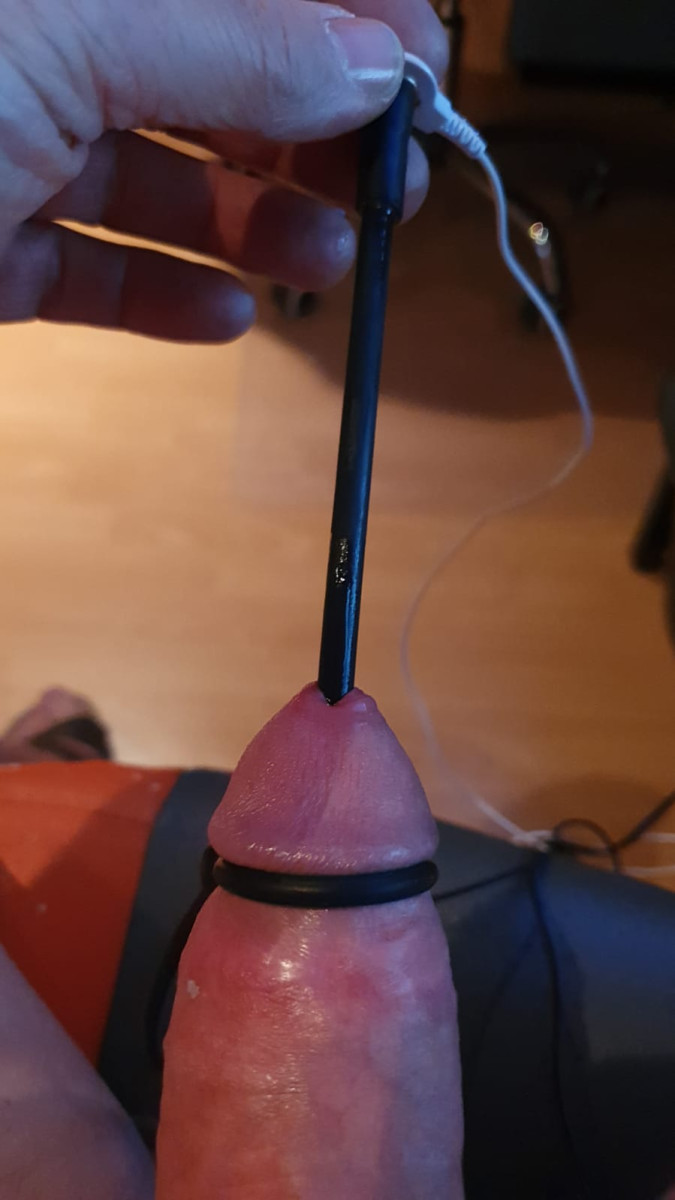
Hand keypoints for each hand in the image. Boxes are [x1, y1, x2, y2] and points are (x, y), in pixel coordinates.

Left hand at [0, 0, 446, 341]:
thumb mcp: (71, 37)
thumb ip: (229, 46)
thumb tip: (368, 60)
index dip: (344, 17)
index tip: (422, 74)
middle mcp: (46, 57)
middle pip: (209, 85)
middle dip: (313, 134)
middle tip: (391, 184)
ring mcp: (13, 159)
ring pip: (161, 189)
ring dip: (257, 226)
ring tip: (325, 260)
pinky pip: (96, 277)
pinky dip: (166, 298)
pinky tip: (226, 315)